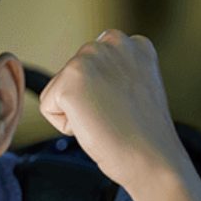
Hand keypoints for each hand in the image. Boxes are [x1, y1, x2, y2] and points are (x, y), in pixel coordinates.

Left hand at [38, 29, 190, 192]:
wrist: (152, 158)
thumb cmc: (145, 136)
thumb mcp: (136, 90)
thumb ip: (113, 75)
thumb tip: (88, 82)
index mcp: (133, 44)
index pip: (92, 66)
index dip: (102, 95)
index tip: (124, 108)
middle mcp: (113, 42)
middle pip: (71, 76)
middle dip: (85, 101)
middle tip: (114, 116)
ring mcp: (91, 58)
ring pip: (58, 91)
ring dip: (76, 112)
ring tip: (106, 120)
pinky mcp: (71, 79)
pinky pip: (48, 108)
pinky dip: (66, 126)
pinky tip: (95, 125)